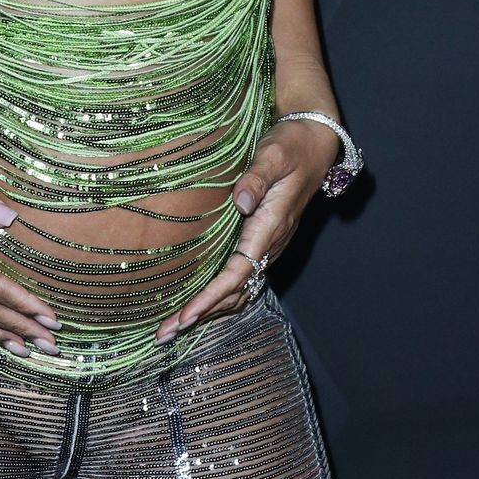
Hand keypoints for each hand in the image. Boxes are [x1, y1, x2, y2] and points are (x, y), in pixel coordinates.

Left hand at [153, 117, 337, 340]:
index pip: (238, 273)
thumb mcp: (274, 154)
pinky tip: (197, 305)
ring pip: (237, 292)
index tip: (186, 315)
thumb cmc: (291, 146)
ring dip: (207, 312)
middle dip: (200, 315)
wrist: (314, 144)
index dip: (211, 297)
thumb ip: (257, 176)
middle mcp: (269, 245)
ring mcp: (266, 247)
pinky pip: (239, 280)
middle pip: (234, 293)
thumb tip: (242, 201)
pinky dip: (217, 298)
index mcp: (270, 227)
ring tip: (173, 328)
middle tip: (164, 334)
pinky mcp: (260, 243)